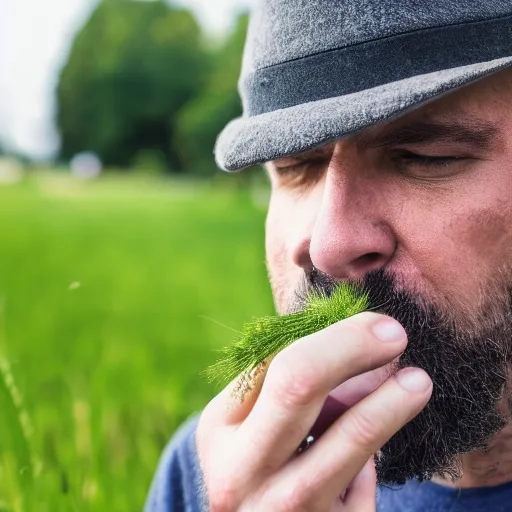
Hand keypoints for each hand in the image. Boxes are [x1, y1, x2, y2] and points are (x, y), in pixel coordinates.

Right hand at [197, 312, 431, 510]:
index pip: (276, 366)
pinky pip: (362, 484)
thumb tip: (359, 349)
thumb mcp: (249, 423)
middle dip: (353, 348)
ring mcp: (283, 510)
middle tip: (395, 334)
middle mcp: (242, 472)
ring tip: (418, 382)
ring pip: (351, 439)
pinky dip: (370, 456)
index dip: (336, 339)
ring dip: (391, 402)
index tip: (375, 325)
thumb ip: (288, 385)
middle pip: (301, 386)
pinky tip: (369, 449)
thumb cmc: (250, 460)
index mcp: (219, 430)